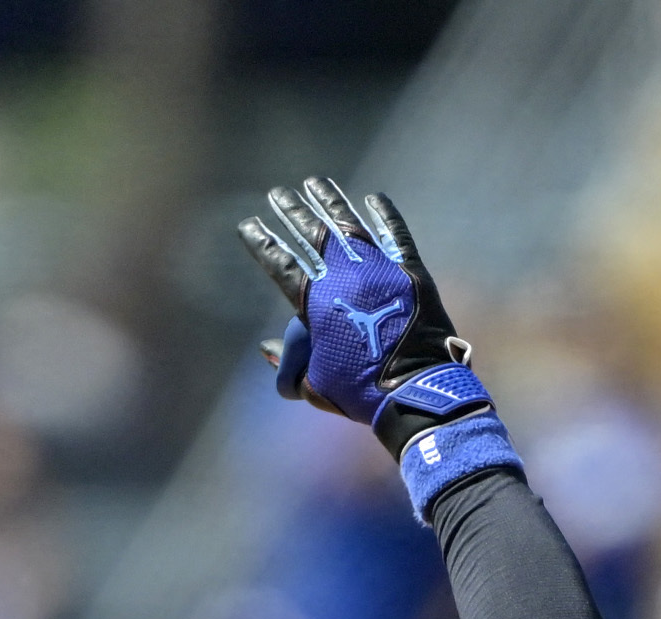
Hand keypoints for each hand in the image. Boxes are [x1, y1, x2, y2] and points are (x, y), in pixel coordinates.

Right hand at [240, 177, 465, 427]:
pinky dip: (385, 214)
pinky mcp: (409, 272)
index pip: (281, 263)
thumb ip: (289, 363)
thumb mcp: (314, 384)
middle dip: (291, 211)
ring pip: (349, 224)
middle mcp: (344, 275)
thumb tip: (266, 349)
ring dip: (330, 201)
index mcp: (315, 302)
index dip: (262, 242)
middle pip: (312, 233)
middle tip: (276, 194)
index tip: (248, 224)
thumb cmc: (358, 393)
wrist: (412, 391)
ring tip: (315, 183)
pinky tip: (373, 198)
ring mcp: (378, 269)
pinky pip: (395, 234)